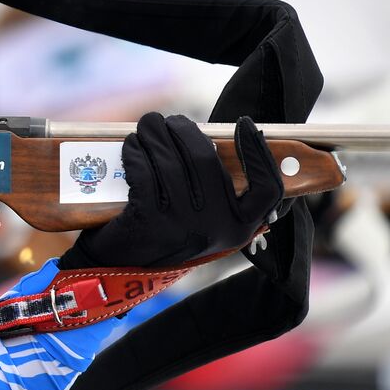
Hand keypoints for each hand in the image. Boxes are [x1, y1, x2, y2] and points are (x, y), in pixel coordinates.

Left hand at [59, 113, 282, 269]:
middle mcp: (216, 227)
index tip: (245, 124)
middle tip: (167, 121)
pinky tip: (131, 145)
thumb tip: (215, 139)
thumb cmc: (166, 232)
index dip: (259, 153)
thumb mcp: (203, 220)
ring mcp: (182, 224)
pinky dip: (135, 152)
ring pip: (169, 162)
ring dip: (154, 135)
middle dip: (183, 130)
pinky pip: (143, 171)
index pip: (267, 188)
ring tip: (147, 126)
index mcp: (239, 226)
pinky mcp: (149, 221)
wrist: (122, 269)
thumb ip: (217, 190)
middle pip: (205, 160)